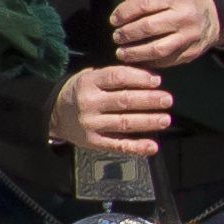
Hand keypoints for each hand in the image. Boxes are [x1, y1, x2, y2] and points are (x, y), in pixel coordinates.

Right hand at [48, 63, 176, 158]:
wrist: (55, 114)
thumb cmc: (83, 92)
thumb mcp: (91, 77)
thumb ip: (115, 77)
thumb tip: (151, 77)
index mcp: (89, 82)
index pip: (117, 77)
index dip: (139, 78)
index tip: (157, 80)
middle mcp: (89, 103)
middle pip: (123, 100)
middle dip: (149, 100)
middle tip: (168, 100)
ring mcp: (90, 124)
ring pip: (123, 122)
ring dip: (147, 122)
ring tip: (165, 120)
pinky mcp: (93, 142)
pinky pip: (117, 145)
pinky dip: (136, 147)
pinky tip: (152, 147)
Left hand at [105, 0, 223, 69]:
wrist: (217, 16)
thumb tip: (122, 6)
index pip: (144, 5)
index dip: (124, 13)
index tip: (114, 20)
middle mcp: (185, 17)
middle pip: (148, 27)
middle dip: (127, 34)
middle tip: (117, 37)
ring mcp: (190, 37)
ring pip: (157, 49)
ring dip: (134, 52)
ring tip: (122, 52)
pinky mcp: (191, 53)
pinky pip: (166, 61)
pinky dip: (148, 62)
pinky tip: (138, 59)